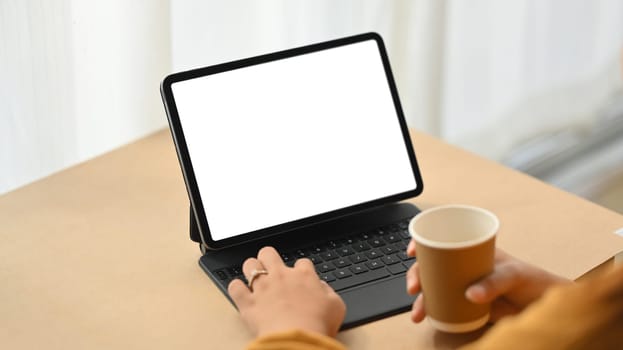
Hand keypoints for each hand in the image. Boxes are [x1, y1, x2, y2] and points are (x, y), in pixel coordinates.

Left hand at [228, 246, 345, 336]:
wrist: (297, 338)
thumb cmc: (318, 324)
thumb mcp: (337, 306)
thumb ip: (328, 292)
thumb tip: (321, 287)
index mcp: (304, 276)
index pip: (302, 262)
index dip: (301, 270)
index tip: (301, 278)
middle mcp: (281, 276)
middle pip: (269, 253)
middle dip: (269, 258)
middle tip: (271, 269)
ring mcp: (262, 288)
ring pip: (249, 264)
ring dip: (251, 269)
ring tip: (254, 278)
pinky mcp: (247, 302)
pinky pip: (235, 287)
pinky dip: (236, 288)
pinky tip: (241, 292)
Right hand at [405, 240, 571, 322]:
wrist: (543, 306)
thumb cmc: (531, 280)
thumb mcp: (513, 275)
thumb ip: (494, 282)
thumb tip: (470, 294)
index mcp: (471, 251)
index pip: (443, 239)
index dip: (423, 242)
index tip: (412, 250)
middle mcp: (463, 266)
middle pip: (431, 266)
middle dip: (416, 275)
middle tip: (413, 288)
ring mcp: (463, 285)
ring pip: (433, 288)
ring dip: (421, 299)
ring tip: (417, 312)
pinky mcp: (465, 304)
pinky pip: (443, 305)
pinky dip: (432, 311)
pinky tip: (427, 317)